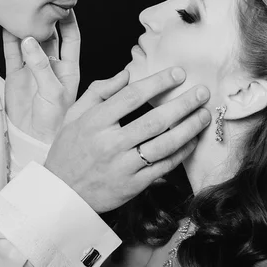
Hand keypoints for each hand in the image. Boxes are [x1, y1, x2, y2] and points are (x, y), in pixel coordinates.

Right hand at [4, 10, 80, 142]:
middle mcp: (51, 65)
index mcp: (69, 68)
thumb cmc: (53, 121)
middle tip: (36, 2)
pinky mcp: (15, 75)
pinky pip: (10, 53)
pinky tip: (1, 26)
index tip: (63, 3)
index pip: (71, 38)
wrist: (33, 140)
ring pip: (28, 41)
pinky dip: (6, 40)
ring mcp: (32, 69)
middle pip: (49, 35)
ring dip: (23, 28)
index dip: (69, 21)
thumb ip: (41, 66)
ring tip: (17, 10)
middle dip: (43, 19)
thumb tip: (29, 40)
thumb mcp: (52, 91)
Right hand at [44, 67, 210, 212]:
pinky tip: (193, 140)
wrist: (62, 193)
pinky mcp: (133, 185)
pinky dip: (181, 152)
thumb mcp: (74, 115)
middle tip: (202, 92)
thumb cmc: (68, 150)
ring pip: (163, 144)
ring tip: (204, 114)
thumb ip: (99, 91)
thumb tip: (126, 73)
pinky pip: (163, 166)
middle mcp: (109, 144)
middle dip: (183, 104)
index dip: (158, 82)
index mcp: (94, 122)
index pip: (131, 96)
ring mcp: (122, 166)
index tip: (178, 73)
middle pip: (154, 120)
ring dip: (188, 128)